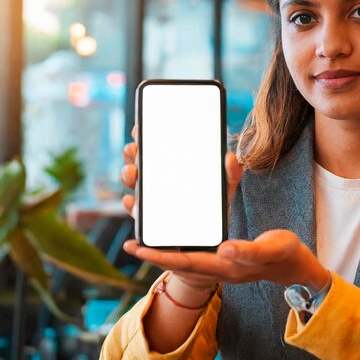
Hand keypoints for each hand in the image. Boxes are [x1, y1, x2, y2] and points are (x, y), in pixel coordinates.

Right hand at [120, 126, 243, 217]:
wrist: (213, 230)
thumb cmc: (216, 200)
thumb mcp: (226, 184)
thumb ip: (231, 172)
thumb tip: (231, 157)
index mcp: (172, 162)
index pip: (153, 144)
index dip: (143, 134)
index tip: (140, 128)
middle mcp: (157, 176)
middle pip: (136, 159)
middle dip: (131, 151)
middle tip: (136, 149)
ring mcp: (151, 195)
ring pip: (132, 181)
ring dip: (127, 174)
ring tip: (133, 173)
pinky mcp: (149, 218)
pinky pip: (135, 210)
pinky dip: (130, 204)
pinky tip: (132, 200)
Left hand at [123, 229, 329, 289]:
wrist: (296, 267)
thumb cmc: (286, 255)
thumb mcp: (271, 248)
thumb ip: (248, 250)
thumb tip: (224, 248)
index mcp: (226, 266)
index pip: (185, 263)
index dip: (159, 257)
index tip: (136, 248)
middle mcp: (218, 268)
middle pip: (177, 263)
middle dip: (153, 253)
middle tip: (129, 243)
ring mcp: (220, 264)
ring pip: (184, 258)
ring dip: (163, 249)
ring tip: (142, 236)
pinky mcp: (223, 258)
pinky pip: (194, 252)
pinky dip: (179, 244)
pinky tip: (173, 236)